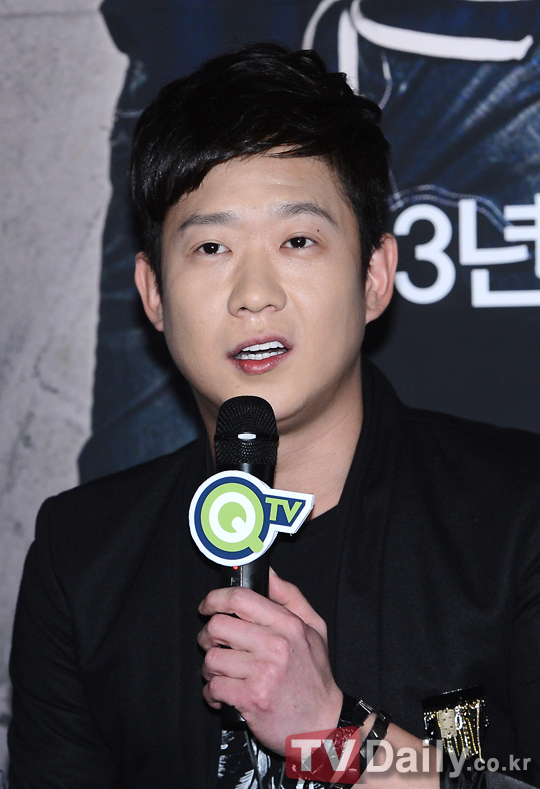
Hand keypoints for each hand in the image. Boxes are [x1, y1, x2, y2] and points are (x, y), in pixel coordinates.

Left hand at [197, 568, 342, 754]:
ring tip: (223, 673)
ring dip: (211, 668)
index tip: (208, 606)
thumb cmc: (315, 675)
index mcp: (288, 624)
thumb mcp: (313, 628)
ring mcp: (263, 672)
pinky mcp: (252, 699)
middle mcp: (276, 645)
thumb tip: (266, 572)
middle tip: (214, 644)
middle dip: (208, 636)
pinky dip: (212, 693)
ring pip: (212, 658)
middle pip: (218, 626)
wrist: (323, 724)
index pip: (240, 598)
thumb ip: (289, 596)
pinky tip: (223, 695)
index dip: (215, 598)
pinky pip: (213, 687)